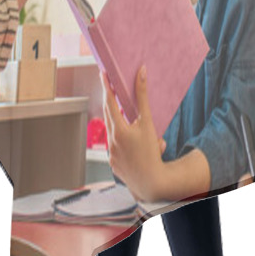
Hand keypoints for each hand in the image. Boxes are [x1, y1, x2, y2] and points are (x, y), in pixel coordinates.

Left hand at [102, 67, 165, 201]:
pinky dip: (120, 137)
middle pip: (108, 115)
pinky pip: (115, 144)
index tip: (102, 74)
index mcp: (118, 130)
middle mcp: (111, 141)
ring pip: (112, 130)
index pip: (109, 102)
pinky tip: (129, 136)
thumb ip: (143, 96)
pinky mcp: (113, 162)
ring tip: (123, 111)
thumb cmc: (151, 153)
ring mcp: (110, 153)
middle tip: (110, 86)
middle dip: (110, 101)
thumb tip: (141, 73)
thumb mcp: (148, 123)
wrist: (151, 183)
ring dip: (117, 119)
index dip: (106, 87)